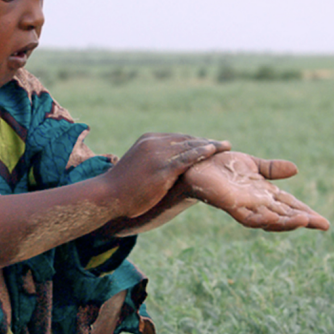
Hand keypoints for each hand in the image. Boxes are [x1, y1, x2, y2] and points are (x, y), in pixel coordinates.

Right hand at [105, 133, 230, 217]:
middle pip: (187, 139)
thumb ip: (153, 163)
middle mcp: (154, 143)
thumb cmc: (122, 188)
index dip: (196, 141)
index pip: (178, 138)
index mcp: (148, 140)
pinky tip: (213, 151)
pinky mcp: (161, 168)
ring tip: (226, 147)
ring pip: (189, 146)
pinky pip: (186, 158)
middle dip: (206, 142)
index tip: (211, 145)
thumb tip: (167, 171)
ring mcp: (157, 154)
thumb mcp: (138, 168)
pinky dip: (201, 153)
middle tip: (224, 144)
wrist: (107, 196)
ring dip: (210, 145)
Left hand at [183, 152, 329, 231]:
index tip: (324, 222)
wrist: (197, 166)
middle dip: (304, 220)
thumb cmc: (223, 167)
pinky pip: (250, 217)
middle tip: (323, 224)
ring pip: (271, 220)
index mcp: (265, 194)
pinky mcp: (232, 206)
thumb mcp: (253, 165)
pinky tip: (275, 217)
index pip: (290, 206)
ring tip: (306, 221)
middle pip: (285, 215)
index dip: (306, 212)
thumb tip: (296, 169)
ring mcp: (246, 207)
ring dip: (288, 222)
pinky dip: (264, 219)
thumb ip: (272, 168)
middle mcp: (258, 203)